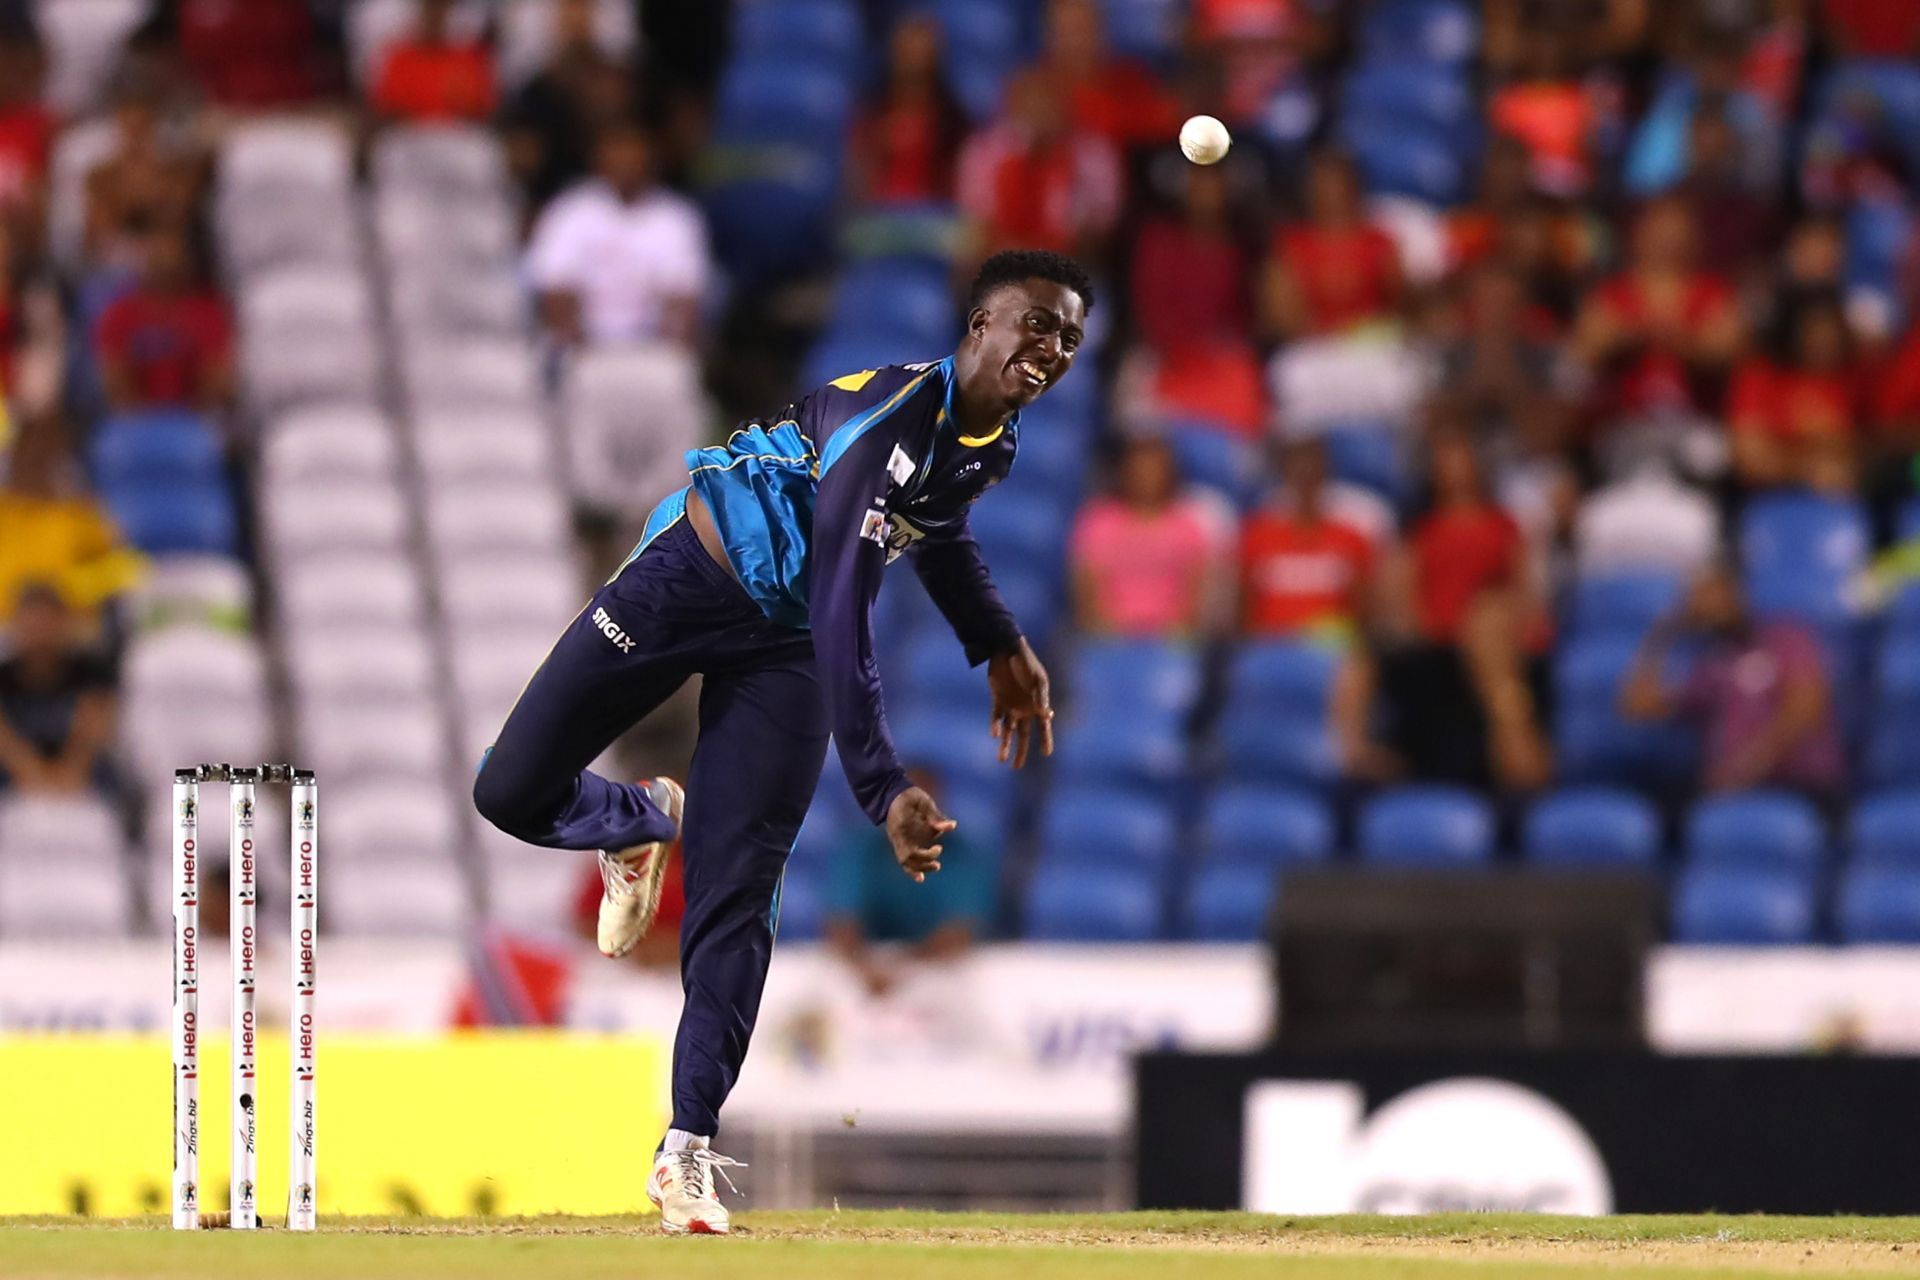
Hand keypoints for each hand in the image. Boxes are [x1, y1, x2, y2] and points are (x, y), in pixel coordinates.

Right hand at [886, 786, 953, 882]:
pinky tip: (921, 877)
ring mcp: (897, 840)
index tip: (939, 847)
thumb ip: (935, 816)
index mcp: (900, 828)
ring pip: (904, 861)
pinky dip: (912, 869)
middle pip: (907, 859)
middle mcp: (897, 837)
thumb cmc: (909, 796)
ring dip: (919, 868)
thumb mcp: (923, 802)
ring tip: (936, 867)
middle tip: (938, 864)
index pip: (910, 851)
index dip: (926, 855)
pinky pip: (904, 858)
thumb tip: (952, 826)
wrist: (891, 793)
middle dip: (923, 864)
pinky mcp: (900, 840)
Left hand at [988, 638, 1052, 767]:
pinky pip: (996, 717)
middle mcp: (1025, 708)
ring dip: (1004, 744)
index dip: (1046, 739)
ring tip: (1001, 760)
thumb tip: (1047, 715)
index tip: (1047, 753)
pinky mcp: (997, 700)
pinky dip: (994, 726)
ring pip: (1007, 731)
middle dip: (1021, 751)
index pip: (1043, 726)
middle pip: (1023, 735)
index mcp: (1038, 704)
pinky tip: (994, 734)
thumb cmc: (1026, 662)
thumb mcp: (1037, 679)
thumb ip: (1041, 697)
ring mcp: (1010, 705)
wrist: (1005, 648)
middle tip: (1016, 767)